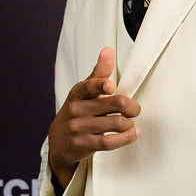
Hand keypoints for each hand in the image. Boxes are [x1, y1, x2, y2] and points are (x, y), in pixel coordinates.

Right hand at [48, 47, 140, 190]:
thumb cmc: (78, 112)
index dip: (102, 85)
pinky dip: (127, 137)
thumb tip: (108, 50)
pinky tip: (133, 133)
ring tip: (131, 124)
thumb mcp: (84, 92)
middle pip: (114, 104)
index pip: (89, 85)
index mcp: (77, 92)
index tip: (112, 87)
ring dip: (130, 124)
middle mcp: (76, 109)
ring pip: (116, 123)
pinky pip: (110, 142)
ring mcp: (78, 128)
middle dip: (132, 107)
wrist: (59, 142)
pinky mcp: (83, 145)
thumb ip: (99, 73)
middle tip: (135, 110)